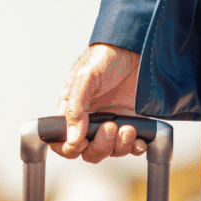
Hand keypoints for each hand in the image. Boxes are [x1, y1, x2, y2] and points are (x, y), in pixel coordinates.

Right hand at [53, 43, 145, 162]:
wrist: (138, 48)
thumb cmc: (107, 57)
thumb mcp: (85, 76)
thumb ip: (75, 108)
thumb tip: (72, 138)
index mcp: (73, 112)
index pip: (62, 142)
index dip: (69, 148)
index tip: (81, 141)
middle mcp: (90, 123)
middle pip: (88, 152)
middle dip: (100, 146)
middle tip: (110, 127)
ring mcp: (111, 126)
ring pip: (110, 152)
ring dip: (119, 146)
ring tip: (127, 127)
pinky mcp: (131, 125)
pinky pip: (131, 147)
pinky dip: (135, 147)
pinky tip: (138, 137)